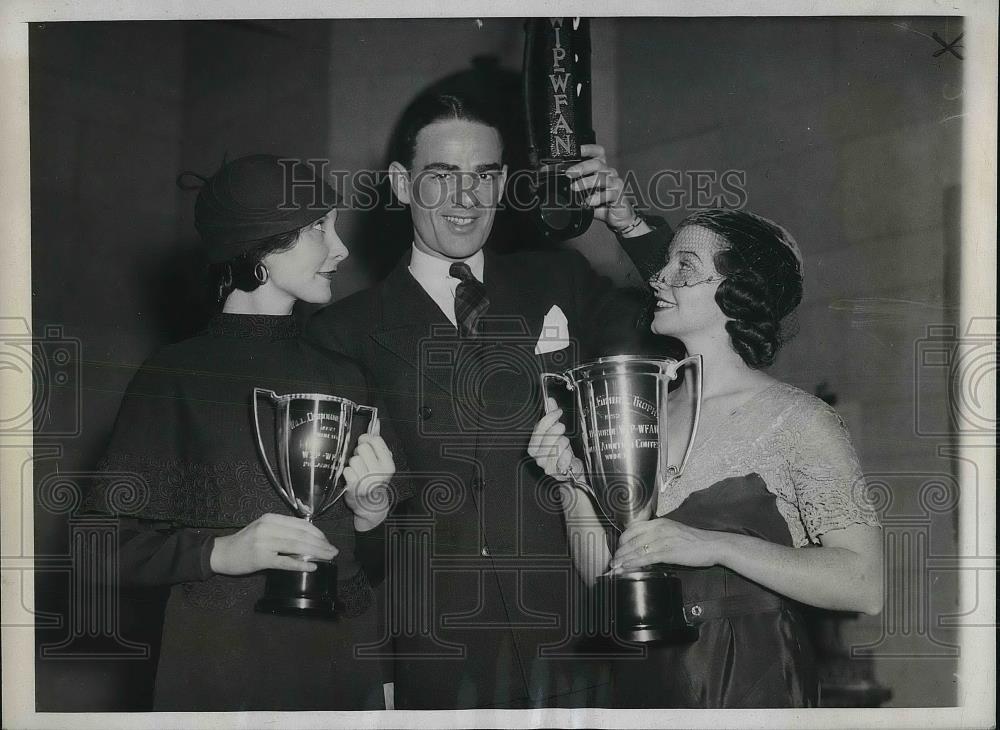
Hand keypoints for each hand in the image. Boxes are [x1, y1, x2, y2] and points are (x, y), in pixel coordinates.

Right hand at [210, 513, 337, 575]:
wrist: (222, 552)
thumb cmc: (246, 541)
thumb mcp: (264, 528)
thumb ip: (283, 530)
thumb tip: (309, 538)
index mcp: (272, 519)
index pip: (301, 524)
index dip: (318, 533)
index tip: (328, 541)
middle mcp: (269, 528)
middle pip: (302, 535)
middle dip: (321, 544)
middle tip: (334, 551)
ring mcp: (264, 543)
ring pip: (297, 547)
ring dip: (316, 553)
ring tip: (328, 558)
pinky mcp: (261, 559)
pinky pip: (285, 562)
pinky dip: (300, 564)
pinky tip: (312, 566)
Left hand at [343, 430, 394, 531]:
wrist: (370, 504)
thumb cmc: (375, 479)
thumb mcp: (382, 461)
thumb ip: (378, 441)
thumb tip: (375, 422)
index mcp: (388, 464)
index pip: (375, 440)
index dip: (367, 441)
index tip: (367, 447)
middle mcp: (380, 472)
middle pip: (362, 448)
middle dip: (359, 453)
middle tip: (362, 462)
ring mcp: (367, 480)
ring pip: (353, 459)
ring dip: (352, 464)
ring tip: (357, 471)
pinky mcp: (354, 486)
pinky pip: (346, 470)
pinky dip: (347, 473)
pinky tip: (352, 478)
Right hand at [527, 398, 583, 481]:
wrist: (570, 470)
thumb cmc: (562, 452)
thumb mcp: (556, 432)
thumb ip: (552, 417)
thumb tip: (550, 401)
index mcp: (534, 445)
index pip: (539, 428)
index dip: (549, 418)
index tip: (557, 412)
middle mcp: (538, 456)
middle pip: (547, 437)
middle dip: (557, 430)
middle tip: (562, 428)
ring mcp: (546, 465)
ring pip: (557, 446)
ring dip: (564, 443)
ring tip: (565, 445)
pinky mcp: (556, 472)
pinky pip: (564, 458)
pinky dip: (568, 455)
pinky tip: (568, 455)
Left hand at [564, 143, 641, 232]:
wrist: (618, 217)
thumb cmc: (602, 202)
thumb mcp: (587, 192)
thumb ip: (577, 186)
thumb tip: (558, 184)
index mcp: (602, 169)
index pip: (598, 153)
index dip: (589, 149)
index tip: (577, 150)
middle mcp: (610, 173)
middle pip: (598, 164)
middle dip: (582, 167)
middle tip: (570, 173)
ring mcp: (615, 184)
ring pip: (603, 178)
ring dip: (586, 182)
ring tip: (574, 188)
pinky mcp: (619, 196)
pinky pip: (609, 194)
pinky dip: (598, 197)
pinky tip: (589, 201)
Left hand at [609, 518, 726, 571]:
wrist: (713, 545)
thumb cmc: (695, 541)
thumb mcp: (674, 531)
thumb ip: (659, 535)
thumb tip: (646, 544)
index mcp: (660, 522)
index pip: (633, 528)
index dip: (623, 539)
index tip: (618, 548)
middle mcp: (659, 528)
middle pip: (632, 539)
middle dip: (620, 551)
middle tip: (613, 561)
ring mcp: (663, 540)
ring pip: (637, 549)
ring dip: (624, 559)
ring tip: (615, 567)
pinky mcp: (669, 552)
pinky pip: (646, 557)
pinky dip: (634, 563)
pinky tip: (627, 567)